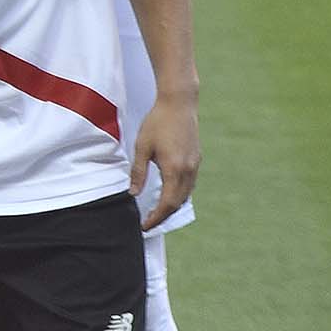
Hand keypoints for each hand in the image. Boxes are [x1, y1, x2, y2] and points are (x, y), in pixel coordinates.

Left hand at [131, 90, 199, 227]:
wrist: (179, 104)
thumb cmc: (157, 123)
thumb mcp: (142, 147)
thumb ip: (138, 172)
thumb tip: (133, 193)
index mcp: (174, 169)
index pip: (167, 203)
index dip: (156, 218)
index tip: (145, 226)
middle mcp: (188, 170)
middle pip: (178, 203)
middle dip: (163, 216)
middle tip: (148, 223)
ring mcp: (195, 165)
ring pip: (186, 195)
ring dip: (172, 206)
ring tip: (157, 212)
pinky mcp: (196, 159)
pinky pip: (189, 184)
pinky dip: (179, 194)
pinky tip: (168, 194)